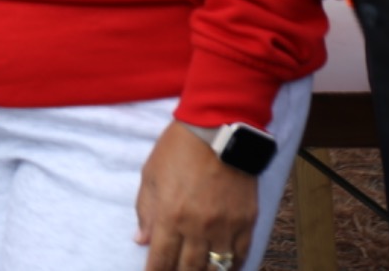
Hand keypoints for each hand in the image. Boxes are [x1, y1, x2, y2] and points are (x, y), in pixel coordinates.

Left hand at [135, 123, 255, 270]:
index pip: (161, 259)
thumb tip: (141, 240)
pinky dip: (232, 266)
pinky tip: (224, 267)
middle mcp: (198, 227)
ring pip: (216, 267)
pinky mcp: (246, 222)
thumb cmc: (177, 151)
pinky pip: (241, 255)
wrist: (217, 131)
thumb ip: (146, 211)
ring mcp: (225, 227)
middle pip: (189, 268)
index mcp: (170, 216)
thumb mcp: (150, 177)